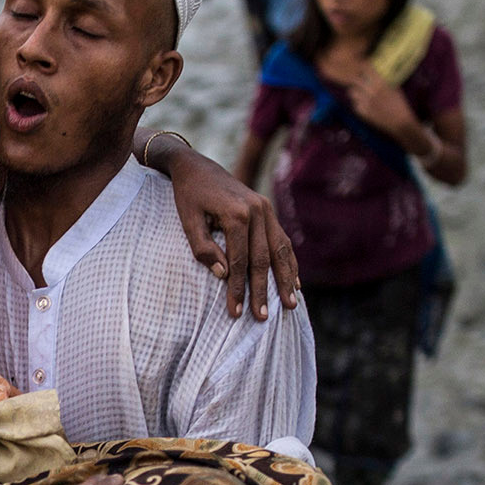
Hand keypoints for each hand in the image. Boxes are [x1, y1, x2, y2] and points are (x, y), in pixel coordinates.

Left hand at [159, 145, 300, 319]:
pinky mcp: (268, 210)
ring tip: (290, 305)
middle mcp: (257, 210)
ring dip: (286, 279)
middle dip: (263, 291)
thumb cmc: (188, 196)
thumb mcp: (187, 221)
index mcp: (236, 213)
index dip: (238, 288)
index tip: (236, 312)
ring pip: (280, 250)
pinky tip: (296, 282)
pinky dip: (290, 262)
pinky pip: (283, 240)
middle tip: (262, 317)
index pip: (239, 260)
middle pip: (263, 259)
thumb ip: (203, 249)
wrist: (196, 167)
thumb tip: (224, 275)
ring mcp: (266, 209)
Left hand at [343, 66, 422, 144]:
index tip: (364, 70)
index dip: (364, 68)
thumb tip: (378, 76)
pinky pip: (355, 105)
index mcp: (380, 83)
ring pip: (352, 92)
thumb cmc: (401, 105)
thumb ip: (384, 82)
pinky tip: (364, 105)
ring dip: (356, 92)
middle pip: (355, 80)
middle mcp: (371, 91)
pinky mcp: (363, 113)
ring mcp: (365, 102)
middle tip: (360, 82)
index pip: (366, 69)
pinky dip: (358, 104)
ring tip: (361, 94)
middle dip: (357, 80)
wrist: (400, 123)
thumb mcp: (395, 89)